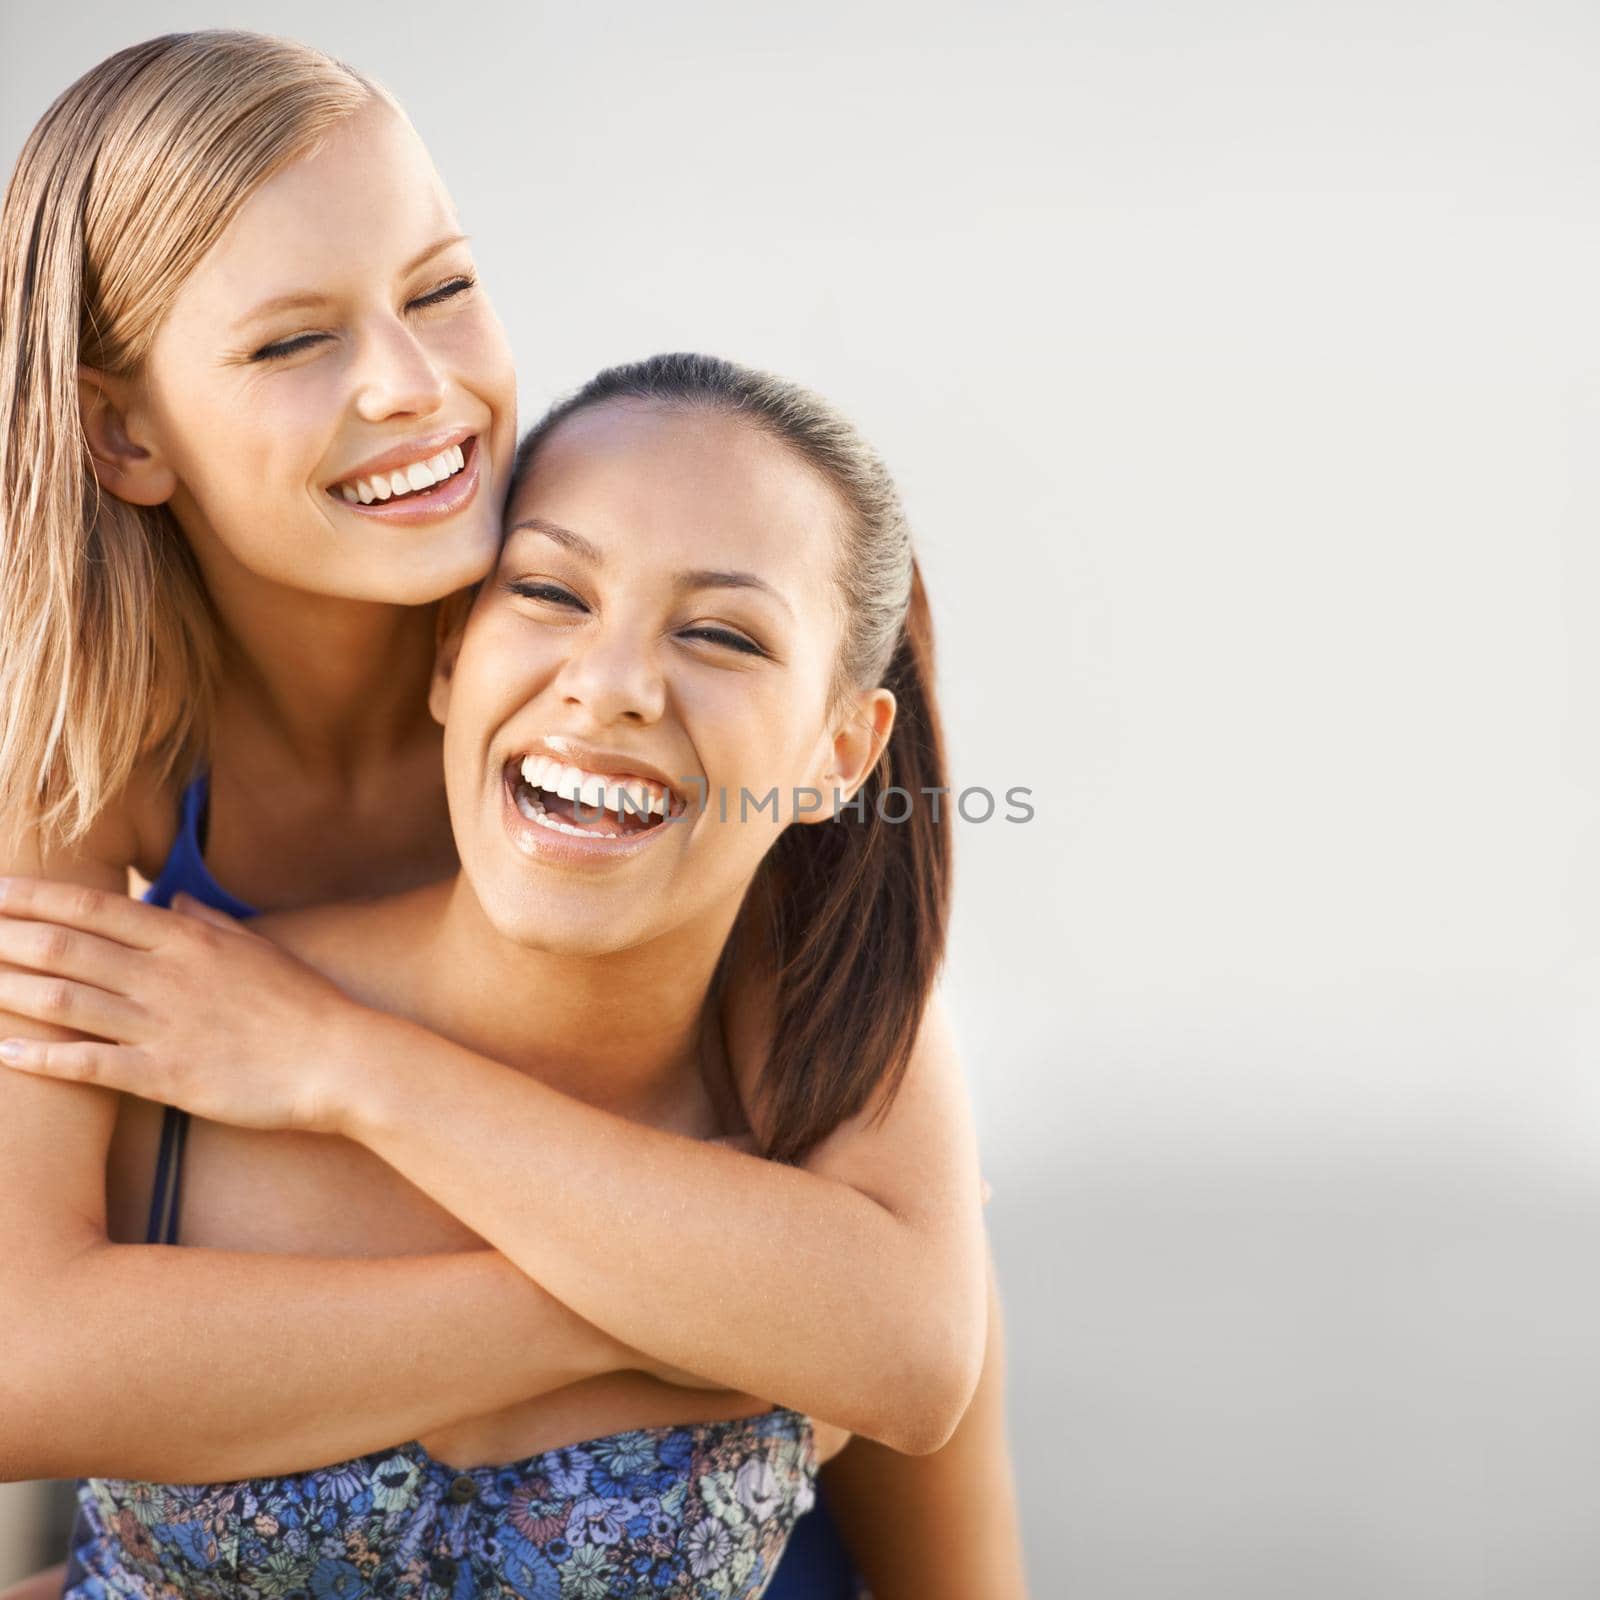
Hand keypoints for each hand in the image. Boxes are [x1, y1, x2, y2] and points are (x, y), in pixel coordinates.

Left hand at [0, 876, 352, 1132]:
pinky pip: (90, 1064)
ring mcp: (163, 1025)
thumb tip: (167, 899)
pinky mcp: (166, 1076)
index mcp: (186, 939)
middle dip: (7, 937)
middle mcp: (166, 975)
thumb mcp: (257, 947)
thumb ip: (206, 921)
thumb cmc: (303, 1003)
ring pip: (68, 1000)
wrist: (339, 1058)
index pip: (94, 908)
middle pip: (67, 948)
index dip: (36, 897)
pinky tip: (3, 1050)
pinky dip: (41, 1057)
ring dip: (11, 989)